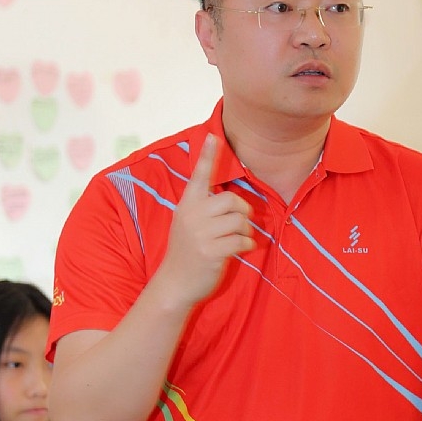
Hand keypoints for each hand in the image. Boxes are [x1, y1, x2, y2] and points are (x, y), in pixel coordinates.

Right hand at [161, 132, 254, 307]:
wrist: (174, 284)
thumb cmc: (187, 252)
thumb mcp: (188, 223)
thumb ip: (204, 207)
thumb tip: (233, 200)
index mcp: (187, 204)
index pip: (200, 175)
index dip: (208, 155)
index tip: (213, 136)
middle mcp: (192, 215)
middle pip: (232, 200)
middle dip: (243, 212)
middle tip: (241, 223)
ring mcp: (201, 234)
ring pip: (240, 221)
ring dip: (245, 231)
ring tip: (238, 239)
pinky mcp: (212, 251)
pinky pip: (242, 240)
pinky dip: (247, 245)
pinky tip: (241, 250)